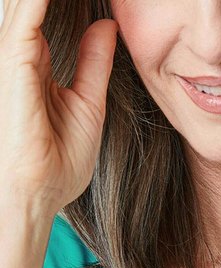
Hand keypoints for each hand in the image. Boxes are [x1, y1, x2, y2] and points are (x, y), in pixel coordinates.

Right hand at [0, 0, 117, 212]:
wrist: (37, 194)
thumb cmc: (57, 161)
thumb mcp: (89, 104)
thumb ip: (94, 62)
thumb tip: (106, 26)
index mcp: (34, 61)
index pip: (47, 7)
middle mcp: (19, 51)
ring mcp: (13, 53)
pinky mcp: (13, 60)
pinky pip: (30, 11)